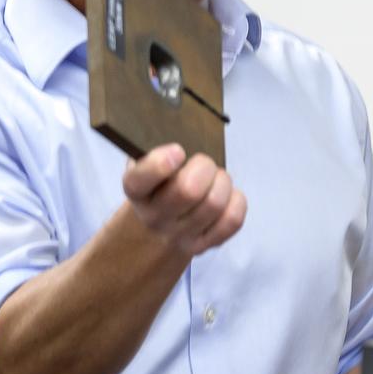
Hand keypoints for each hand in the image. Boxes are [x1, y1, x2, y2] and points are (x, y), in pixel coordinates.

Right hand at [122, 144, 247, 256]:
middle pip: (188, 190)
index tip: (178, 151)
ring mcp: (179, 235)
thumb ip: (157, 146)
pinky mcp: (203, 245)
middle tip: (204, 163)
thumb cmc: (158, 183)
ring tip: (216, 178)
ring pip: (214, 204)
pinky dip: (237, 201)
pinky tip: (227, 195)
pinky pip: (232, 221)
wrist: (156, 227)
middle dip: (205, 167)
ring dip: (223, 182)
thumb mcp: (145, 161)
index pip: (141, 180)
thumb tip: (180, 128)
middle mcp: (154, 216)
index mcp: (136, 190)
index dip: (162, 163)